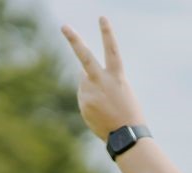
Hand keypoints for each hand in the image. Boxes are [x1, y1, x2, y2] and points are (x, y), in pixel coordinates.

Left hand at [60, 16, 148, 141]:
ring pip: (84, 82)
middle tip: (64, 26)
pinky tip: (101, 112)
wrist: (126, 135)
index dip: (107, 33)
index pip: (112, 50)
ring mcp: (91, 93)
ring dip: (91, 89)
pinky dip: (90, 102)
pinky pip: (84, 97)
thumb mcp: (120, 90)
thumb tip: (82, 74)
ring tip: (106, 105)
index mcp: (117, 77)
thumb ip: (101, 79)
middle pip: (86, 57)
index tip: (102, 17)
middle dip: (75, 40)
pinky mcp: (84, 103)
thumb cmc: (128, 112)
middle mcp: (102, 82)